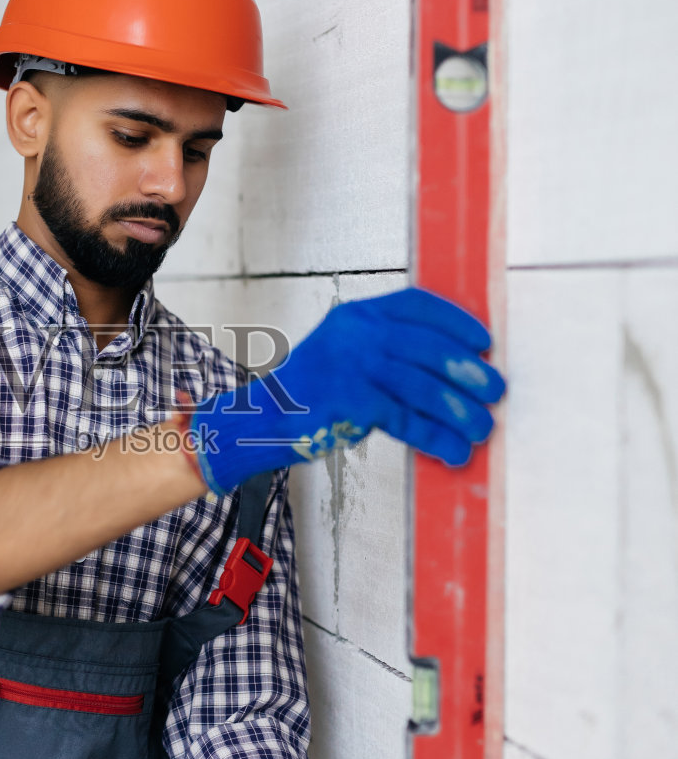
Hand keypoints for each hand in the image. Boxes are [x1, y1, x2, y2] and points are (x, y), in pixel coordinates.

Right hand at [190, 286, 505, 493]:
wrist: (262, 418)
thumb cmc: (313, 394)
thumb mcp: (346, 354)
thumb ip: (388, 352)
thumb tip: (455, 369)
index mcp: (359, 315)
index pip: (418, 305)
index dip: (457, 322)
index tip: (484, 341)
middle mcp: (357, 333)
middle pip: (429, 347)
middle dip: (470, 371)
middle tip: (497, 390)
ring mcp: (352, 366)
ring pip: (424, 387)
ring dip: (461, 411)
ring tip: (482, 427)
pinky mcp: (350, 402)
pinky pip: (408, 420)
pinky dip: (436, 438)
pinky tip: (453, 452)